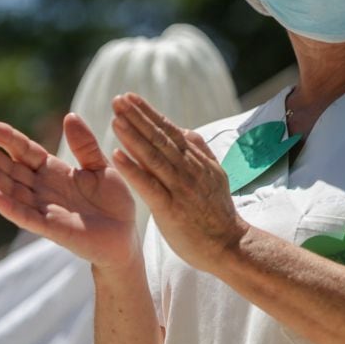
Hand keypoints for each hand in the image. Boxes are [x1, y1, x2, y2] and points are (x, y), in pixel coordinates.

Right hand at [0, 114, 137, 269]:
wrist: (124, 237)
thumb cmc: (113, 202)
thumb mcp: (102, 167)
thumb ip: (84, 145)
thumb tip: (69, 115)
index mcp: (54, 171)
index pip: (25, 151)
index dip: (7, 139)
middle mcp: (43, 188)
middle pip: (11, 169)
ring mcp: (44, 208)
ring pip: (12, 191)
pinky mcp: (51, 228)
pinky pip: (26, 216)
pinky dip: (9, 207)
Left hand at [110, 93, 246, 270]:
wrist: (229, 245)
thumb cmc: (218, 214)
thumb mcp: (216, 176)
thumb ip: (201, 152)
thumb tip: (186, 131)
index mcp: (197, 162)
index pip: (169, 131)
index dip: (149, 113)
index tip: (130, 98)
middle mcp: (188, 170)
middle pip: (159, 138)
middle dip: (137, 117)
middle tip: (117, 99)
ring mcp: (180, 188)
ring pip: (153, 157)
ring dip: (133, 136)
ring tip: (115, 119)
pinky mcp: (170, 209)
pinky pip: (148, 186)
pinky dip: (133, 169)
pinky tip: (116, 155)